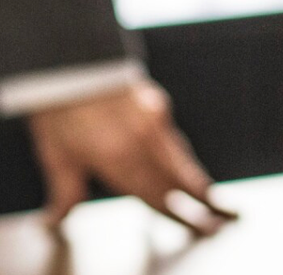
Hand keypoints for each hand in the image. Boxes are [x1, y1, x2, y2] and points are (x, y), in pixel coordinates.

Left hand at [27, 80, 236, 234]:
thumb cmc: (56, 104)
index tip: (205, 229)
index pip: (161, 199)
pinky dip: (181, 153)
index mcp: (122, 161)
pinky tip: (178, 158)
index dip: (185, 218)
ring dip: (196, 178)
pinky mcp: (152, 100)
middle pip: (184, 180)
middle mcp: (145, 142)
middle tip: (228, 218)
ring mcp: (153, 118)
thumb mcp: (56, 153)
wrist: (65, 53)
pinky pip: (172, 136)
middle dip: (206, 201)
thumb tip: (54, 220)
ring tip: (210, 195)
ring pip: (182, 157)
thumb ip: (65, 191)